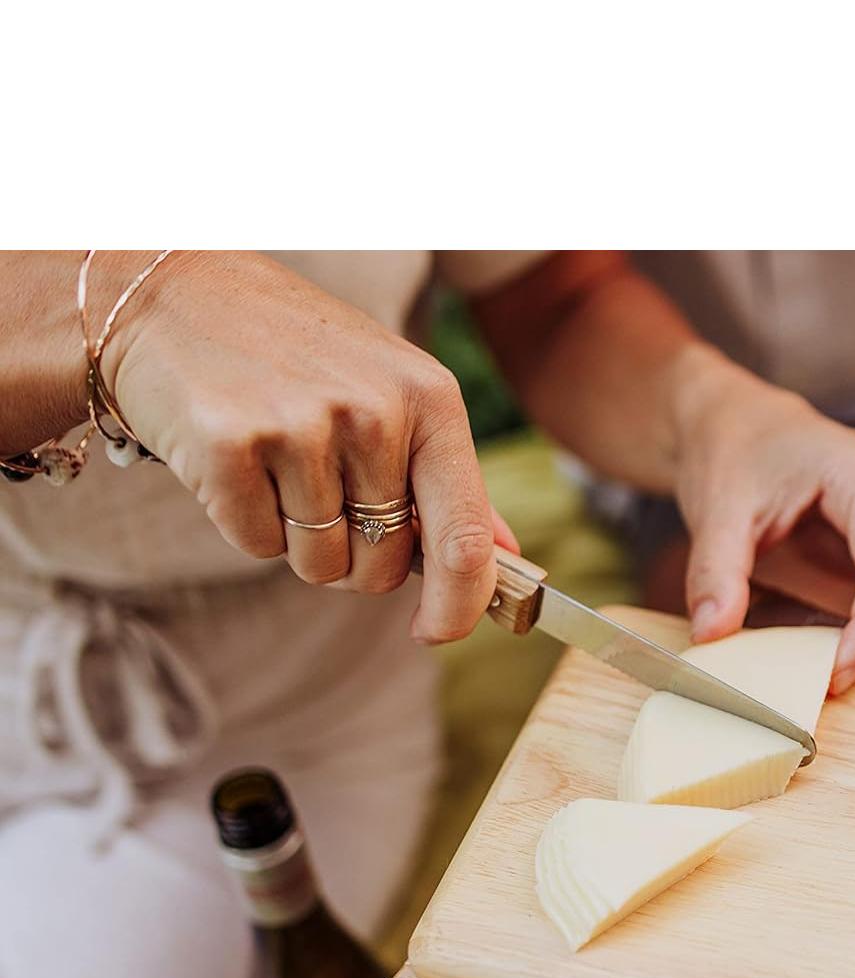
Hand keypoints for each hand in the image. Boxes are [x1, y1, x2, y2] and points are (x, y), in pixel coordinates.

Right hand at [104, 251, 513, 641]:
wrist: (170, 295)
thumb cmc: (297, 355)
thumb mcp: (392, 393)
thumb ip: (452, 482)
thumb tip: (510, 557)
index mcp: (431, 399)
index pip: (465, 538)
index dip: (458, 605)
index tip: (437, 632)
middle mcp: (374, 411)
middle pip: (384, 566)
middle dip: (353, 556)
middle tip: (320, 489)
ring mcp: (302, 425)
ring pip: (320, 563)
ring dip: (296, 539)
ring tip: (275, 461)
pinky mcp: (229, 444)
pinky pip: (257, 544)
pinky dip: (244, 522)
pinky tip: (235, 458)